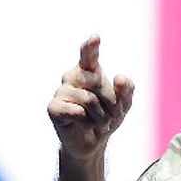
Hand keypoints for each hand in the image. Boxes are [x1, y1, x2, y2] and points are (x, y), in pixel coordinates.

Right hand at [48, 35, 133, 159]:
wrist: (93, 142)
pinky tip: (84, 125)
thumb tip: (120, 77)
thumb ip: (126, 90)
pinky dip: (87, 123)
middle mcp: (72, 77)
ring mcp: (61, 91)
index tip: (95, 38)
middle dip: (111, 102)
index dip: (90, 47)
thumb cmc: (107, 117)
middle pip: (97, 82)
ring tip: (99, 122)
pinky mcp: (53, 107)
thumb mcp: (124, 104)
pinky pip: (78, 113)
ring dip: (101, 116)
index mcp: (89, 71)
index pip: (88, 56)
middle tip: (111, 115)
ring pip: (89, 100)